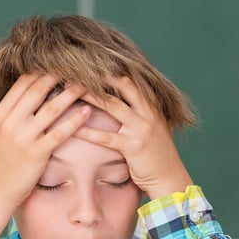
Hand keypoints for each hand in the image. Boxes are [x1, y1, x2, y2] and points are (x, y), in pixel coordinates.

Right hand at [0, 74, 89, 238]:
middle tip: (79, 66)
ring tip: (88, 84)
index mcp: (0, 114)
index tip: (58, 64)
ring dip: (71, 93)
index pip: (23, 83)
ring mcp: (24, 137)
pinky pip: (59, 132)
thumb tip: (4, 98)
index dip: (42, 70)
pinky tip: (87, 112)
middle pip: (38, 89)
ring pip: (52, 108)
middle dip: (60, 75)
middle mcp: (10, 122)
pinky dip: (75, 121)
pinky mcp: (37, 153)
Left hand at [74, 77, 192, 199]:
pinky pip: (106, 137)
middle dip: (99, 75)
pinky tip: (73, 128)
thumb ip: (140, 111)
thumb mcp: (153, 126)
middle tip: (76, 68)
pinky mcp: (133, 147)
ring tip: (68, 90)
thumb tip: (118, 97)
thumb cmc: (156, 154)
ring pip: (112, 106)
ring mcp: (142, 129)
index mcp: (152, 105)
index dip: (111, 68)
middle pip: (122, 84)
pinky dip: (87, 132)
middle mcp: (149, 113)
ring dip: (89, 96)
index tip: (91, 60)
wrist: (170, 178)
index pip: (131, 79)